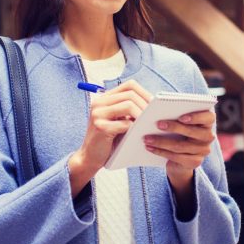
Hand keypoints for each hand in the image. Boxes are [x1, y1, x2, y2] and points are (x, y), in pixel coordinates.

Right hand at [68, 80, 151, 196]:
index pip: (129, 86)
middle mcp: (99, 103)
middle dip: (145, 105)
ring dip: (141, 115)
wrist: (89, 157)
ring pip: (128, 105)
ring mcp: (98, 114)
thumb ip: (129, 111)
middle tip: (154, 115)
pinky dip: (134, 128)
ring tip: (147, 124)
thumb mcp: (118, 120)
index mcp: (104, 99)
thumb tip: (152, 105)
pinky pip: (124, 123)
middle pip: (130, 94)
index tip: (153, 104)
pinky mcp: (100, 127)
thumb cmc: (107, 139)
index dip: (144, 92)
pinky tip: (137, 134)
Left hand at [144, 110, 215, 185]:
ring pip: (180, 146)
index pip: (208, 117)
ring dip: (161, 142)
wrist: (182, 158)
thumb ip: (175, 114)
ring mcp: (203, 150)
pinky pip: (176, 157)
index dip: (196, 117)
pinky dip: (161, 151)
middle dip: (173, 127)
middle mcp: (208, 136)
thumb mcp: (179, 122)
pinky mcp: (195, 162)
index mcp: (207, 121)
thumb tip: (156, 108)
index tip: (181, 117)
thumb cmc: (179, 132)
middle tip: (158, 124)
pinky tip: (150, 147)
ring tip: (147, 138)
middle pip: (192, 132)